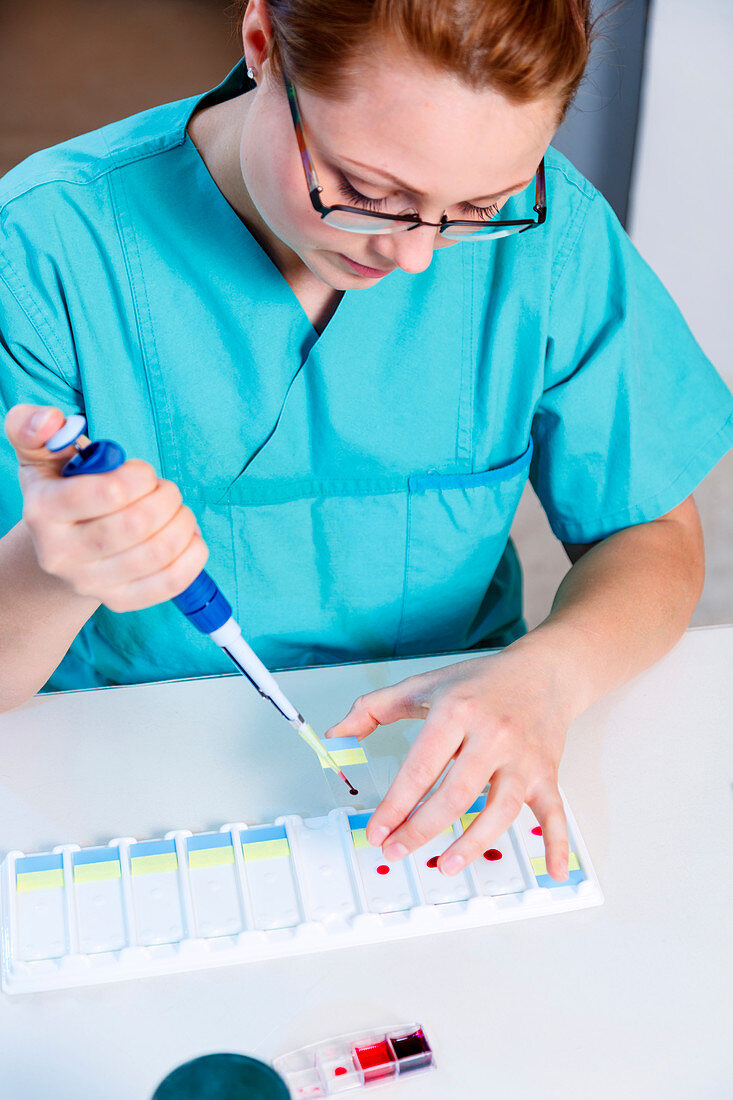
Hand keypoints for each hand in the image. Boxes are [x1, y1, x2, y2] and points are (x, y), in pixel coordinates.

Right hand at [4, 404, 207, 611]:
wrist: (59, 548)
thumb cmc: (61, 491)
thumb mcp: (41, 456)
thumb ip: (33, 429)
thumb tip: (50, 420)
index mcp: (43, 511)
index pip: (110, 492)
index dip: (140, 476)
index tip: (142, 473)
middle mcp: (61, 554)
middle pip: (138, 524)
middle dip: (166, 497)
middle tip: (164, 490)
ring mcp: (91, 583)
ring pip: (159, 552)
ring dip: (182, 522)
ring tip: (176, 511)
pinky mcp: (119, 601)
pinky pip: (171, 582)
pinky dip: (193, 554)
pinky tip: (188, 537)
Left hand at [325, 641, 575, 880]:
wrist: (544, 671)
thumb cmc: (482, 682)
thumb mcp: (424, 684)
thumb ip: (375, 708)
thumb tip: (336, 734)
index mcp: (457, 712)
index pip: (420, 767)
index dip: (396, 805)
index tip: (377, 830)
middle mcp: (493, 735)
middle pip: (456, 794)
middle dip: (422, 830)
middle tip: (396, 851)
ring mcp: (524, 758)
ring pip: (500, 810)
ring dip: (473, 844)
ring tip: (444, 865)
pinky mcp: (548, 773)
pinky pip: (556, 814)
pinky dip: (559, 844)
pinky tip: (554, 872)